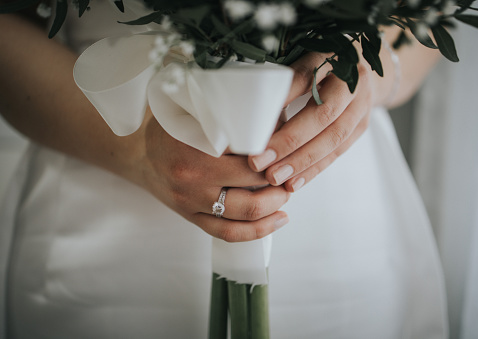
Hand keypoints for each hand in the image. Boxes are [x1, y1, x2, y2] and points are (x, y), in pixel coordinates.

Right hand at [132, 111, 290, 241]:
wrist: (139, 155)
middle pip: (252, 181)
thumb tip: (275, 113)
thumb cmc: (170, 129)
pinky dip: (258, 231)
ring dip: (274, 204)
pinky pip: (228, 232)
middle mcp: (192, 175)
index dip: (275, 148)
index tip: (290, 144)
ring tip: (286, 194)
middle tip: (292, 169)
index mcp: (195, 144)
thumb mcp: (194, 111)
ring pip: (244, 212)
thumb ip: (228, 114)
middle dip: (279, 176)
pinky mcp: (192, 218)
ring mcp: (191, 201)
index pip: (248, 148)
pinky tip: (277, 221)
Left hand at [248, 52, 374, 191]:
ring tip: (274, 177)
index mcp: (336, 55)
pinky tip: (293, 183)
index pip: (307, 78)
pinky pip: (337, 153)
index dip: (282, 99)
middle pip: (323, 115)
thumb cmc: (321, 62)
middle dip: (289, 141)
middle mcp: (355, 81)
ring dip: (301, 162)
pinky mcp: (361, 128)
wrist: (360, 68)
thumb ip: (284, 77)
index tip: (255, 122)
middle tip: (258, 161)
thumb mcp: (303, 57)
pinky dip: (314, 170)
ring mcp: (362, 106)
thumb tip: (249, 105)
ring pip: (333, 139)